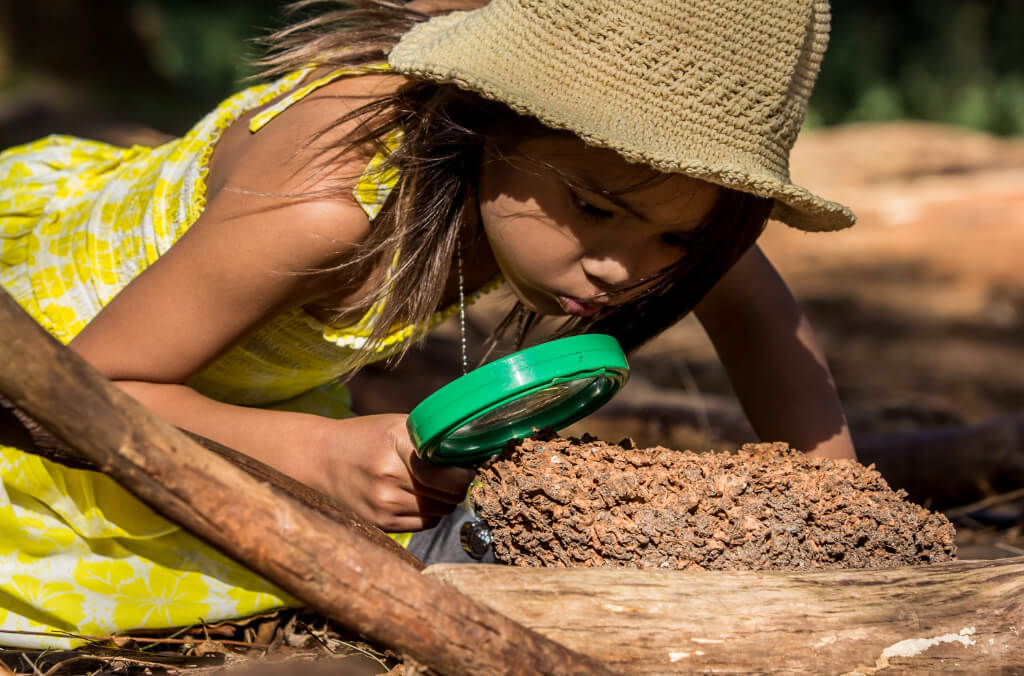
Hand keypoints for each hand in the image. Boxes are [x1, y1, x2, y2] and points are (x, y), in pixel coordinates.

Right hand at [312, 413, 475, 531]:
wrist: (321, 460)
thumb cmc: (366, 438)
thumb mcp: (398, 426)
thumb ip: (432, 439)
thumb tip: (474, 455)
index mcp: (397, 445)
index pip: (450, 474)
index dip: (466, 473)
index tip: (468, 467)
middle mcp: (390, 477)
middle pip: (450, 495)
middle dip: (457, 486)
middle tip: (451, 474)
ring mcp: (384, 504)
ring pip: (441, 511)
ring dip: (444, 500)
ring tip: (431, 484)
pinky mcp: (381, 524)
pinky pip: (425, 524)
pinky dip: (430, 512)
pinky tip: (417, 496)